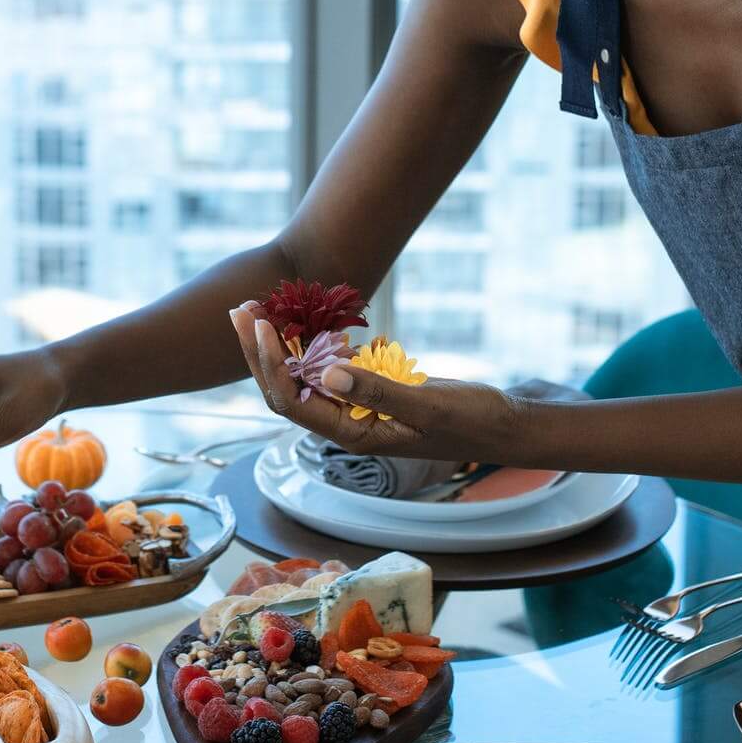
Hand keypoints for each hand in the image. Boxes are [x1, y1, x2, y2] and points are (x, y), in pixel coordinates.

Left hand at [228, 302, 520, 462]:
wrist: (501, 425)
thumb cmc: (471, 420)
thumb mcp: (428, 406)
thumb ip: (378, 392)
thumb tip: (326, 374)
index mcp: (353, 434)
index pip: (293, 401)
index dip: (270, 364)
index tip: (262, 323)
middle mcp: (345, 423)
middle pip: (285, 389)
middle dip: (258, 351)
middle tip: (240, 308)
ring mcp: (355, 408)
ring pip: (301, 378)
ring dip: (276, 346)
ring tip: (255, 309)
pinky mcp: (367, 392)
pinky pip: (326, 370)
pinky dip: (308, 345)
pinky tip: (298, 321)